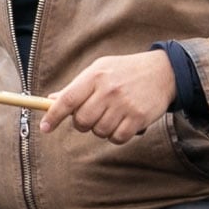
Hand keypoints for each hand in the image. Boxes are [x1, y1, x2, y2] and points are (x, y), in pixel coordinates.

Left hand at [44, 49, 178, 143]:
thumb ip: (75, 87)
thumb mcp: (98, 70)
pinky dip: (115, 136)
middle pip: (82, 121)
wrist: (164, 72)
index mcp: (95, 76)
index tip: (45, 128)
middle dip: (81, 123)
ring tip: (110, 115)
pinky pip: (117, 138)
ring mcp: (124, 105)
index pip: (67, 100)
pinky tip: (121, 124)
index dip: (53, 116)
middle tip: (90, 116)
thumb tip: (51, 101)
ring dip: (100, 129)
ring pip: (99, 131)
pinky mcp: (139, 118)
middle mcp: (109, 90)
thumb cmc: (124, 71)